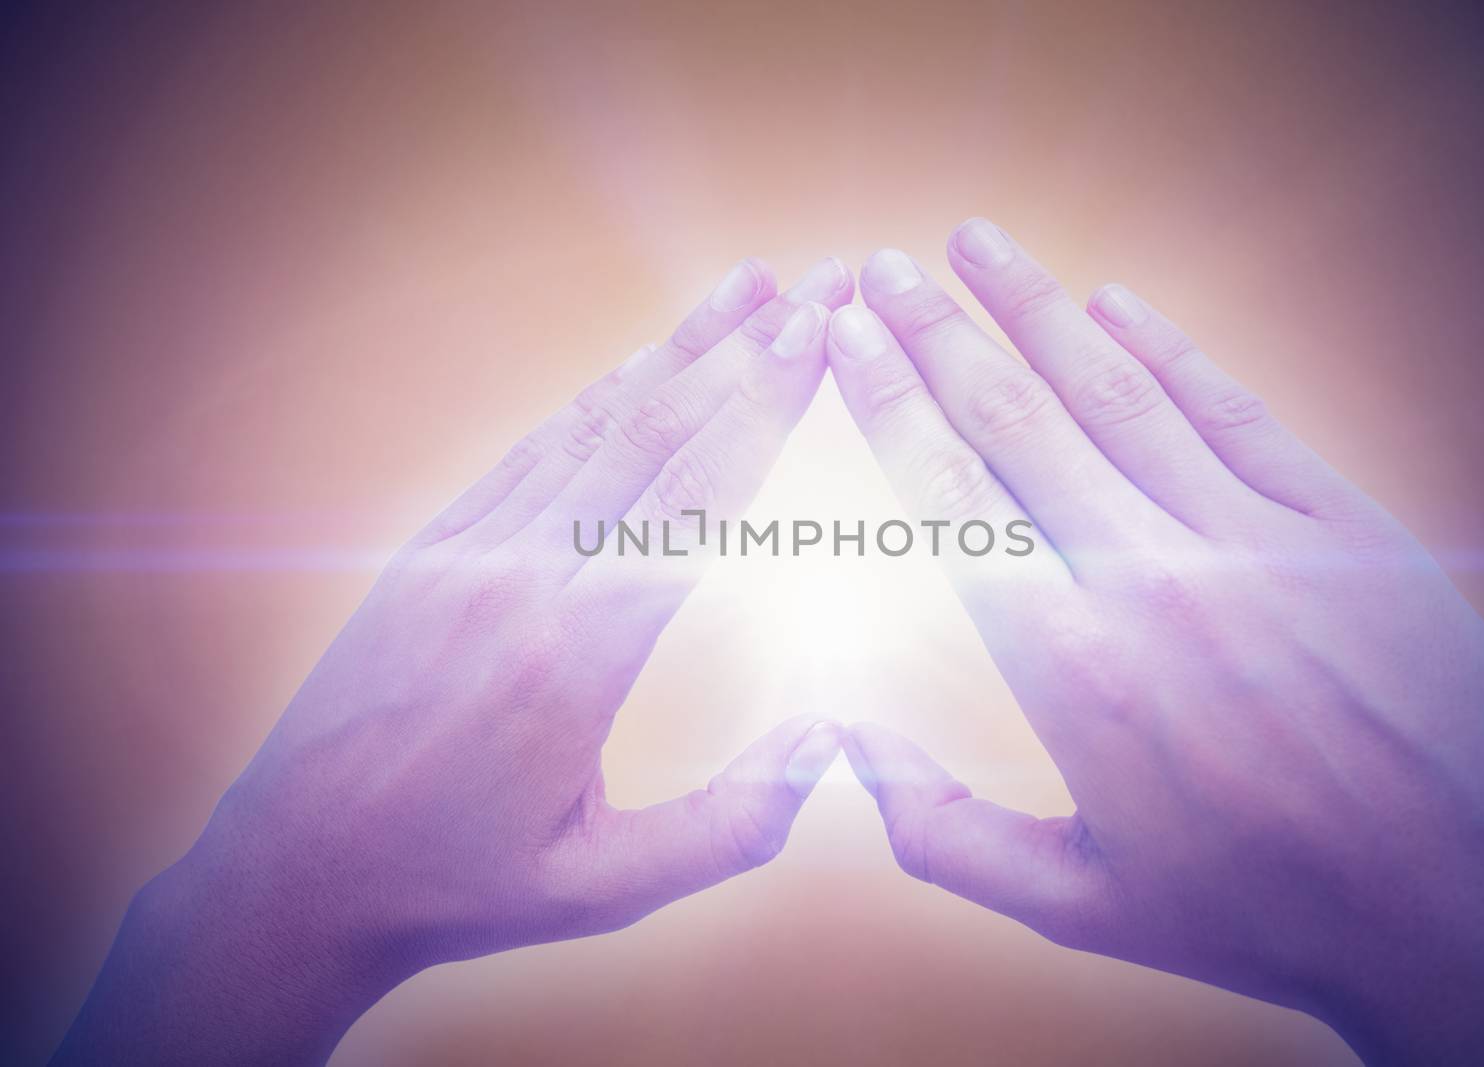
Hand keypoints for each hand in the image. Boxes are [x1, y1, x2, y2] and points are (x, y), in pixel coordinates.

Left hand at [53, 256, 854, 1064]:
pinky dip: (601, 401)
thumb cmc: (457, 885)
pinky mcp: (431, 550)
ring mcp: (467, 553)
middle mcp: (519, 578)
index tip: (822, 336)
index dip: (766, 407)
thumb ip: (730, 824)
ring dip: (677, 353)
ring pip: (591, 427)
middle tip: (818, 282)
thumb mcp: (605, 888)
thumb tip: (833, 742)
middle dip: (746, 352)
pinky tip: (645, 368)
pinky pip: (532, 453)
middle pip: (653, 435)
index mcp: (573, 656)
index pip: (694, 499)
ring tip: (746, 293)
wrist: (294, 870)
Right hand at [826, 221, 1483, 1064]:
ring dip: (1037, 309)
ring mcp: (1256, 544)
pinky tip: (1115, 304)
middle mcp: (1151, 581)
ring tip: (974, 244)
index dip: (888, 400)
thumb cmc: (1259, 911)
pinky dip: (1168, 352)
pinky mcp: (1346, 530)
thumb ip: (938, 829)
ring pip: (1118, 395)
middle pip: (1017, 421)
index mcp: (1071, 668)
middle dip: (937, 332)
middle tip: (882, 267)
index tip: (846, 334)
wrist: (1464, 908)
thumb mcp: (1076, 901)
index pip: (951, 496)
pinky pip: (1234, 415)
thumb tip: (842, 746)